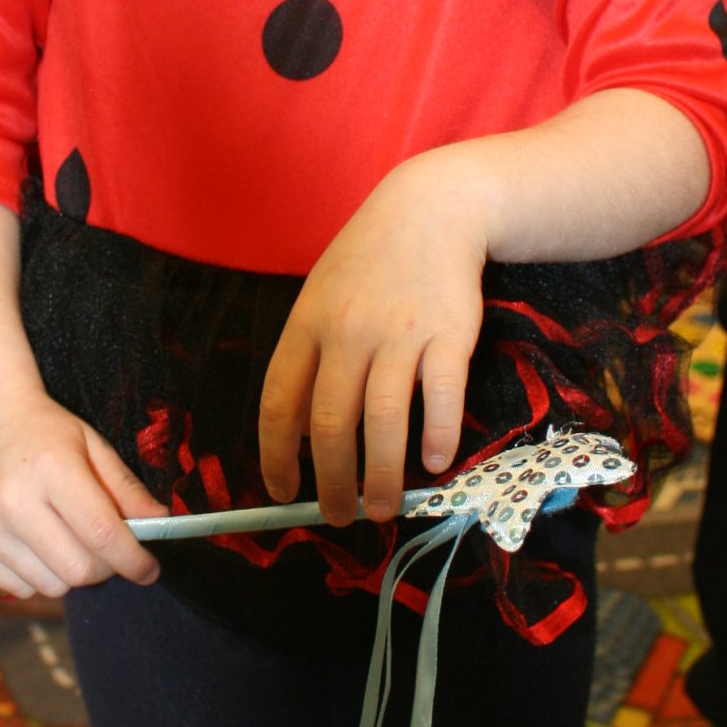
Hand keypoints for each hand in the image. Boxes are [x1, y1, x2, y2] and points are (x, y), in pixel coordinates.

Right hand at [0, 380, 164, 599]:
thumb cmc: (46, 432)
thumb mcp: (93, 445)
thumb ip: (126, 488)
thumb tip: (160, 523)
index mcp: (51, 468)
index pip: (101, 533)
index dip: (133, 559)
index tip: (150, 569)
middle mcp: (12, 500)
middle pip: (77, 569)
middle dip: (106, 568)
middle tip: (110, 550)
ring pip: (51, 586)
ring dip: (72, 573)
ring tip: (70, 540)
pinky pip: (21, 589)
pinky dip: (40, 577)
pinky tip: (38, 544)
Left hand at [257, 158, 487, 527]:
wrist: (431, 208)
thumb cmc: (369, 259)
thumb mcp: (321, 294)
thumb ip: (311, 355)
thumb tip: (300, 433)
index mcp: (307, 325)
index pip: (279, 404)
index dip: (277, 457)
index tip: (284, 493)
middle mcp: (347, 333)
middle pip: (329, 425)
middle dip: (332, 484)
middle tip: (339, 517)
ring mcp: (399, 334)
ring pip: (382, 422)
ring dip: (381, 477)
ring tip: (382, 509)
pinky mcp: (448, 334)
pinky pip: (440, 397)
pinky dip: (438, 437)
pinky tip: (436, 465)